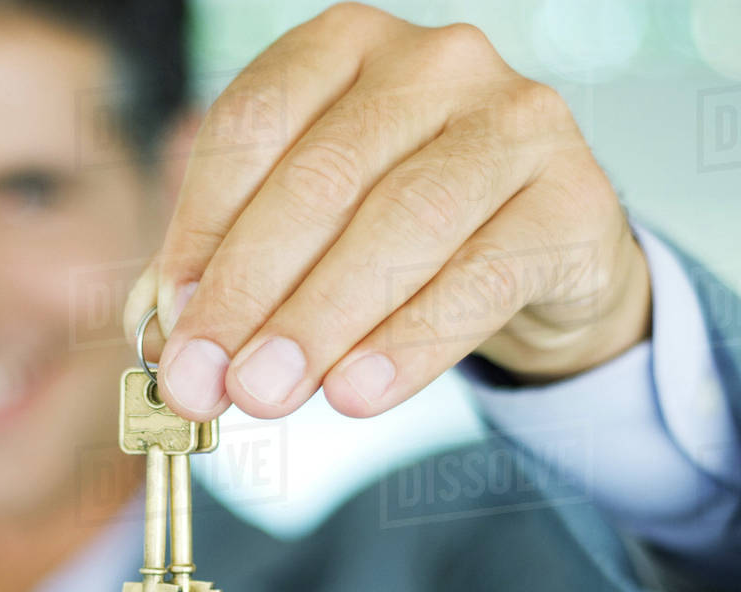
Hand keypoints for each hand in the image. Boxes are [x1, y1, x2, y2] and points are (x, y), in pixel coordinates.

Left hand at [123, 2, 649, 421]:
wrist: (535, 253)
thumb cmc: (397, 233)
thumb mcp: (306, 234)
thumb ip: (230, 272)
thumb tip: (166, 347)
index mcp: (343, 47)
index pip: (251, 125)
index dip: (200, 232)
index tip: (171, 326)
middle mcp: (432, 63)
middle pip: (321, 178)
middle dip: (249, 293)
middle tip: (205, 382)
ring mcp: (513, 121)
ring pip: (402, 223)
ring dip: (320, 321)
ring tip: (265, 395)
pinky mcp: (574, 198)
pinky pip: (483, 277)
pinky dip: (410, 343)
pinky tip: (354, 393)